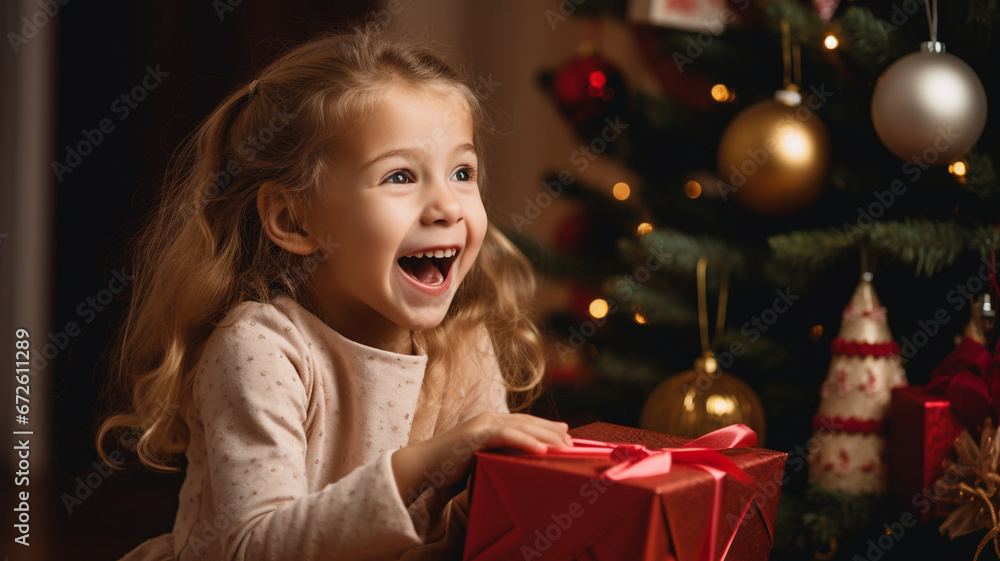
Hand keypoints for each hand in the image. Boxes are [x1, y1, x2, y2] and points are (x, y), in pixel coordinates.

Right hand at [391, 412, 570, 503]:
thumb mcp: (482, 459)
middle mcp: (489, 418)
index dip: (546, 428)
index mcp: (491, 423)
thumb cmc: (451, 468)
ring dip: (545, 436)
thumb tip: (522, 460)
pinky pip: (506, 436)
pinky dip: (525, 441)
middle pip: (528, 422)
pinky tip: (540, 449)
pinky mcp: (476, 433)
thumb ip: (501, 455)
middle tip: (572, 442)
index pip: (525, 423)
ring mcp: (483, 423)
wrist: (424, 467)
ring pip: (521, 427)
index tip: (566, 436)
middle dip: (551, 432)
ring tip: (564, 446)